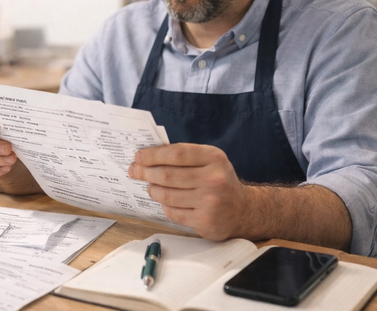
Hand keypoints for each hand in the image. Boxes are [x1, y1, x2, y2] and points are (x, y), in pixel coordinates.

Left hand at [128, 143, 251, 240]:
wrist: (242, 210)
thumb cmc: (218, 181)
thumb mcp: (209, 161)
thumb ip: (184, 156)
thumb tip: (148, 155)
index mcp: (214, 158)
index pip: (176, 153)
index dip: (153, 155)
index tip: (138, 156)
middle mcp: (214, 179)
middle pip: (167, 175)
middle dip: (145, 172)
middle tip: (134, 171)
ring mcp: (209, 202)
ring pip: (166, 195)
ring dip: (153, 190)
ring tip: (151, 186)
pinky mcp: (204, 221)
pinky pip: (172, 212)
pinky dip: (165, 205)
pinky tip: (167, 201)